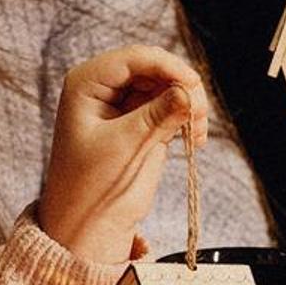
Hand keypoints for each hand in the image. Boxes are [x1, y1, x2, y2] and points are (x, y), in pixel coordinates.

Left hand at [37, 45, 207, 265]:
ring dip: (189, 102)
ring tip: (198, 132)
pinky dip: (186, 116)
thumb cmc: (93, 188)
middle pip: (155, 67)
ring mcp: (124, 102)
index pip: (133, 58)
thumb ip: (157, 115)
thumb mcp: (126, 146)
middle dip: (182, 86)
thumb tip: (188, 91)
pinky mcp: (141, 120)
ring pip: (168, 84)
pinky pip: (171, 104)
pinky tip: (195, 137)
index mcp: (86, 83)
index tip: (193, 85)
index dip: (167, 66)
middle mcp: (104, 86)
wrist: (88, 225)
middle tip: (199, 117)